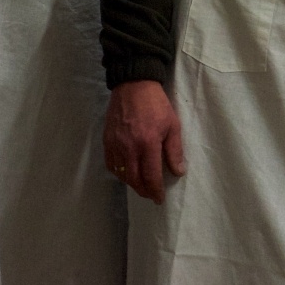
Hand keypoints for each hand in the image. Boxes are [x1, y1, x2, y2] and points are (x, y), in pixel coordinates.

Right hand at [104, 80, 185, 203]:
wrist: (133, 86)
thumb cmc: (157, 105)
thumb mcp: (172, 125)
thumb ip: (174, 150)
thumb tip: (178, 172)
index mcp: (147, 144)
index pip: (150, 176)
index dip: (155, 191)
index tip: (159, 199)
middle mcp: (128, 148)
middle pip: (134, 179)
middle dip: (144, 191)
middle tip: (152, 195)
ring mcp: (115, 145)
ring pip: (121, 174)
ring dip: (132, 183)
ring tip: (142, 186)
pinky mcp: (106, 141)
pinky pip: (111, 164)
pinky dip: (119, 173)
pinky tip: (127, 173)